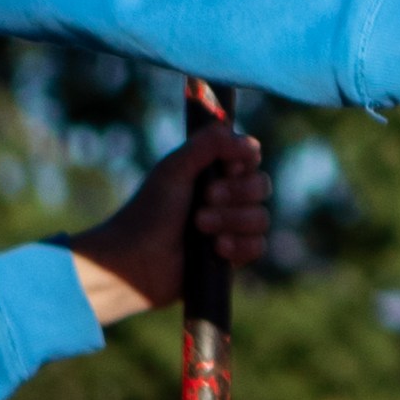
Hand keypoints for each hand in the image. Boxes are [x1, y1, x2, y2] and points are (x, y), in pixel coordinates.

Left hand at [66, 120, 268, 329]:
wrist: (138, 260)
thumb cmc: (149, 212)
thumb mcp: (175, 169)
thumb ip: (208, 145)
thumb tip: (247, 139)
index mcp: (211, 173)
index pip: (249, 158)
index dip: (244, 161)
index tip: (227, 166)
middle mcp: (225, 197)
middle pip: (261, 186)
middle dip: (236, 193)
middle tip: (206, 198)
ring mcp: (231, 227)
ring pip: (261, 217)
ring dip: (232, 220)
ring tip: (200, 226)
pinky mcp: (233, 255)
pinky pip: (257, 246)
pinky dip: (238, 245)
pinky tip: (217, 249)